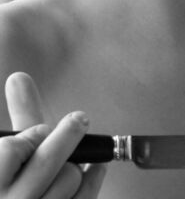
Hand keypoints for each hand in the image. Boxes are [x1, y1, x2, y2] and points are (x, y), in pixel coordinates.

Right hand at [0, 72, 106, 197]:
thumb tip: (18, 77)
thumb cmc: (15, 184)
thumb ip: (21, 116)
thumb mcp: (10, 155)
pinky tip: (95, 167)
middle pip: (46, 162)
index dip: (30, 135)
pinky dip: (94, 177)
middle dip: (68, 134)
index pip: (11, 150)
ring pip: (69, 178)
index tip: (39, 130)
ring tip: (71, 160)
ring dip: (76, 164)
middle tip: (79, 119)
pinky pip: (86, 196)